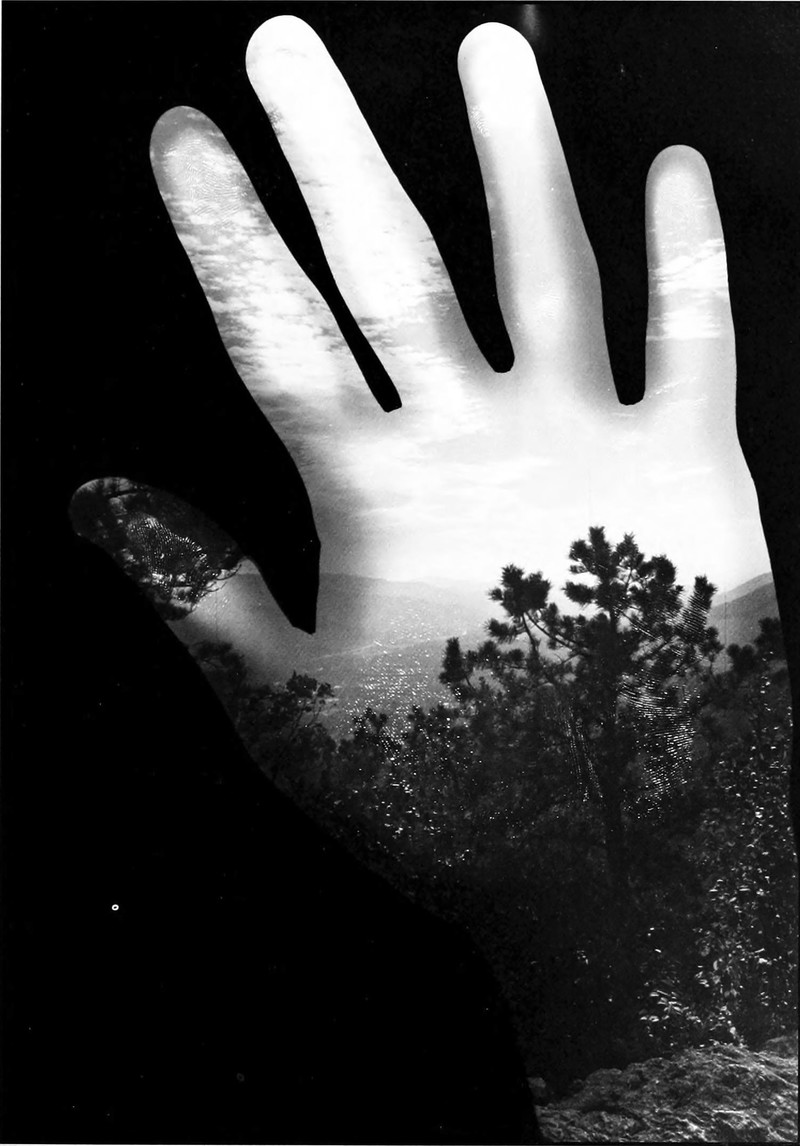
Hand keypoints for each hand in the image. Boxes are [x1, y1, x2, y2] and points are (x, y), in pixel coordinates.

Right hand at [75, 17, 767, 721]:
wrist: (618, 854)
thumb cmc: (451, 787)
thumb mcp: (285, 709)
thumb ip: (192, 591)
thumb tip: (96, 500)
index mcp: (375, 496)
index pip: (271, 330)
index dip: (220, 228)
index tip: (185, 139)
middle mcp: (480, 443)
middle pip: (389, 267)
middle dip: (327, 150)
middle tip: (283, 50)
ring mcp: (593, 445)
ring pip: (546, 267)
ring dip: (514, 154)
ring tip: (489, 53)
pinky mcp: (694, 472)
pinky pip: (695, 337)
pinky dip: (688, 251)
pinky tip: (673, 169)